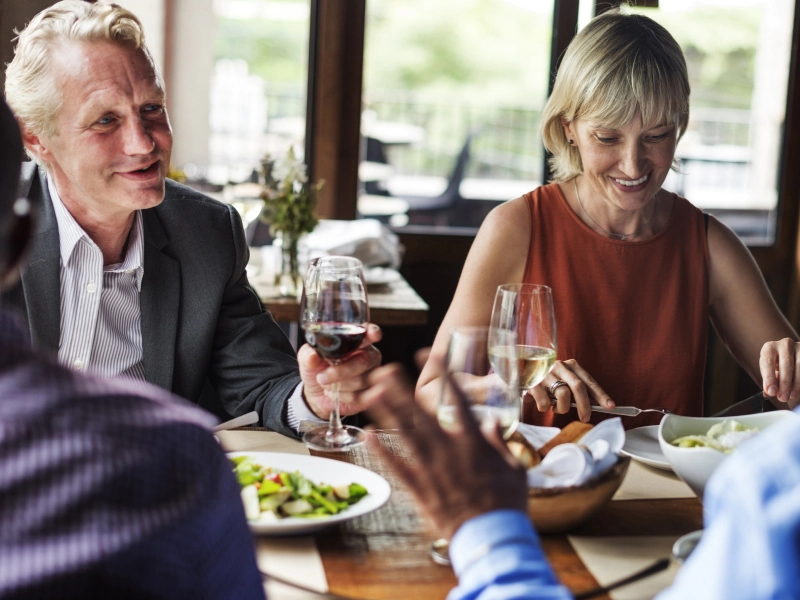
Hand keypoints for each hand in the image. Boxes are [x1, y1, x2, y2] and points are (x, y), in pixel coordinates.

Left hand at [298, 323, 382, 418]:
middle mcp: (369, 356)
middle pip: (364, 361)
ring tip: (327, 384)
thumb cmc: (317, 369)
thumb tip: (312, 357)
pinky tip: (337, 393)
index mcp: (356, 341)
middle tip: (322, 377)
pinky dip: (343, 397)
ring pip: (361, 381)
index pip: (369, 332)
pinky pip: (361, 396)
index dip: (373, 332)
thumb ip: (308, 354)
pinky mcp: (371, 394)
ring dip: (338, 385)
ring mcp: (373, 375)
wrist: (316, 393)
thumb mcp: (308, 358)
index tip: (372, 335)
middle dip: (341, 372)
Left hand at [363, 362, 526, 540]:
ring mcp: (432, 469)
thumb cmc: (507, 503)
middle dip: (400, 389)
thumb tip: (493, 421)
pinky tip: (367, 436)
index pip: (456, 399)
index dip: (441, 375)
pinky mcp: (421, 490)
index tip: (426, 355)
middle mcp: (449, 450)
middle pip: (420, 413)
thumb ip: (499, 442)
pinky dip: (382, 452)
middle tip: (383, 370)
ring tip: (370, 394)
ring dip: (386, 413)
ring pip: (405, 435)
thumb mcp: (513, 467)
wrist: (493, 537)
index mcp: (472, 441)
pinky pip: (397, 467)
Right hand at [529, 359, 614, 421]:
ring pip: (562, 395)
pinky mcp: (532, 383)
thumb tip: (595, 405)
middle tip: (585, 417)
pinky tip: (543, 404)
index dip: (600, 394)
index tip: (610, 406)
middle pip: (578, 387)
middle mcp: (559, 366)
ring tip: (556, 408)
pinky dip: (546, 408)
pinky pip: (545, 403)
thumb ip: (577, 390)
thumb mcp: (564, 380)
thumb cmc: (547, 381)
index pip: (589, 381)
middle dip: (584, 405)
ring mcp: (545, 374)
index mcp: (570, 365)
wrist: (521, 373)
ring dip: (562, 407)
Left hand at [759, 338, 799, 408]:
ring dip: (795, 383)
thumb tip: (767, 393)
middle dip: (784, 383)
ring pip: (799, 365)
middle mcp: (784, 345)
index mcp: (769, 348)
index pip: (767, 362)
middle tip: (782, 397)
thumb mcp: (770, 370)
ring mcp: (799, 347)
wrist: (793, 355)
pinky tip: (798, 390)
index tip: (771, 391)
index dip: (769, 378)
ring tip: (791, 396)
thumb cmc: (778, 364)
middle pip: (786, 364)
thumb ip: (769, 381)